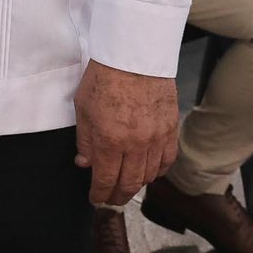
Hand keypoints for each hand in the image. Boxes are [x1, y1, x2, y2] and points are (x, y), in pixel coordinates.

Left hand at [74, 61, 178, 205]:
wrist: (133, 53)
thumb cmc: (104, 76)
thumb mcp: (82, 108)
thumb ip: (85, 140)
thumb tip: (85, 163)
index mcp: (109, 140)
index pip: (105, 179)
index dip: (99, 194)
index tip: (95, 198)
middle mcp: (135, 144)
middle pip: (129, 183)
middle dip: (118, 195)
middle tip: (111, 197)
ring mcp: (156, 137)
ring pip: (149, 175)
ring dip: (137, 184)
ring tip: (128, 185)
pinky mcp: (170, 128)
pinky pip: (167, 160)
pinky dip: (158, 171)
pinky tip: (149, 171)